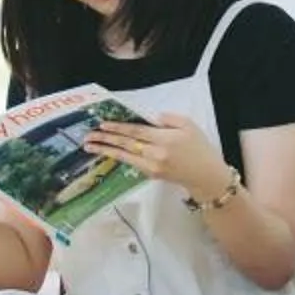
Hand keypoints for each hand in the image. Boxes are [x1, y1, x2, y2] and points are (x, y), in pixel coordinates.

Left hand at [86, 110, 228, 199]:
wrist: (206, 176)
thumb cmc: (199, 147)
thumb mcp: (189, 125)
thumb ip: (168, 119)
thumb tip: (150, 118)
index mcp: (165, 139)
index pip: (136, 131)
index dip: (118, 128)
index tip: (102, 124)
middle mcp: (156, 154)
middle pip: (126, 144)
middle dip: (105, 139)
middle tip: (88, 136)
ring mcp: (152, 166)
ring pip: (124, 156)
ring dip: (106, 150)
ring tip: (90, 146)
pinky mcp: (151, 174)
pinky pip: (131, 163)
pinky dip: (118, 157)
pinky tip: (107, 152)